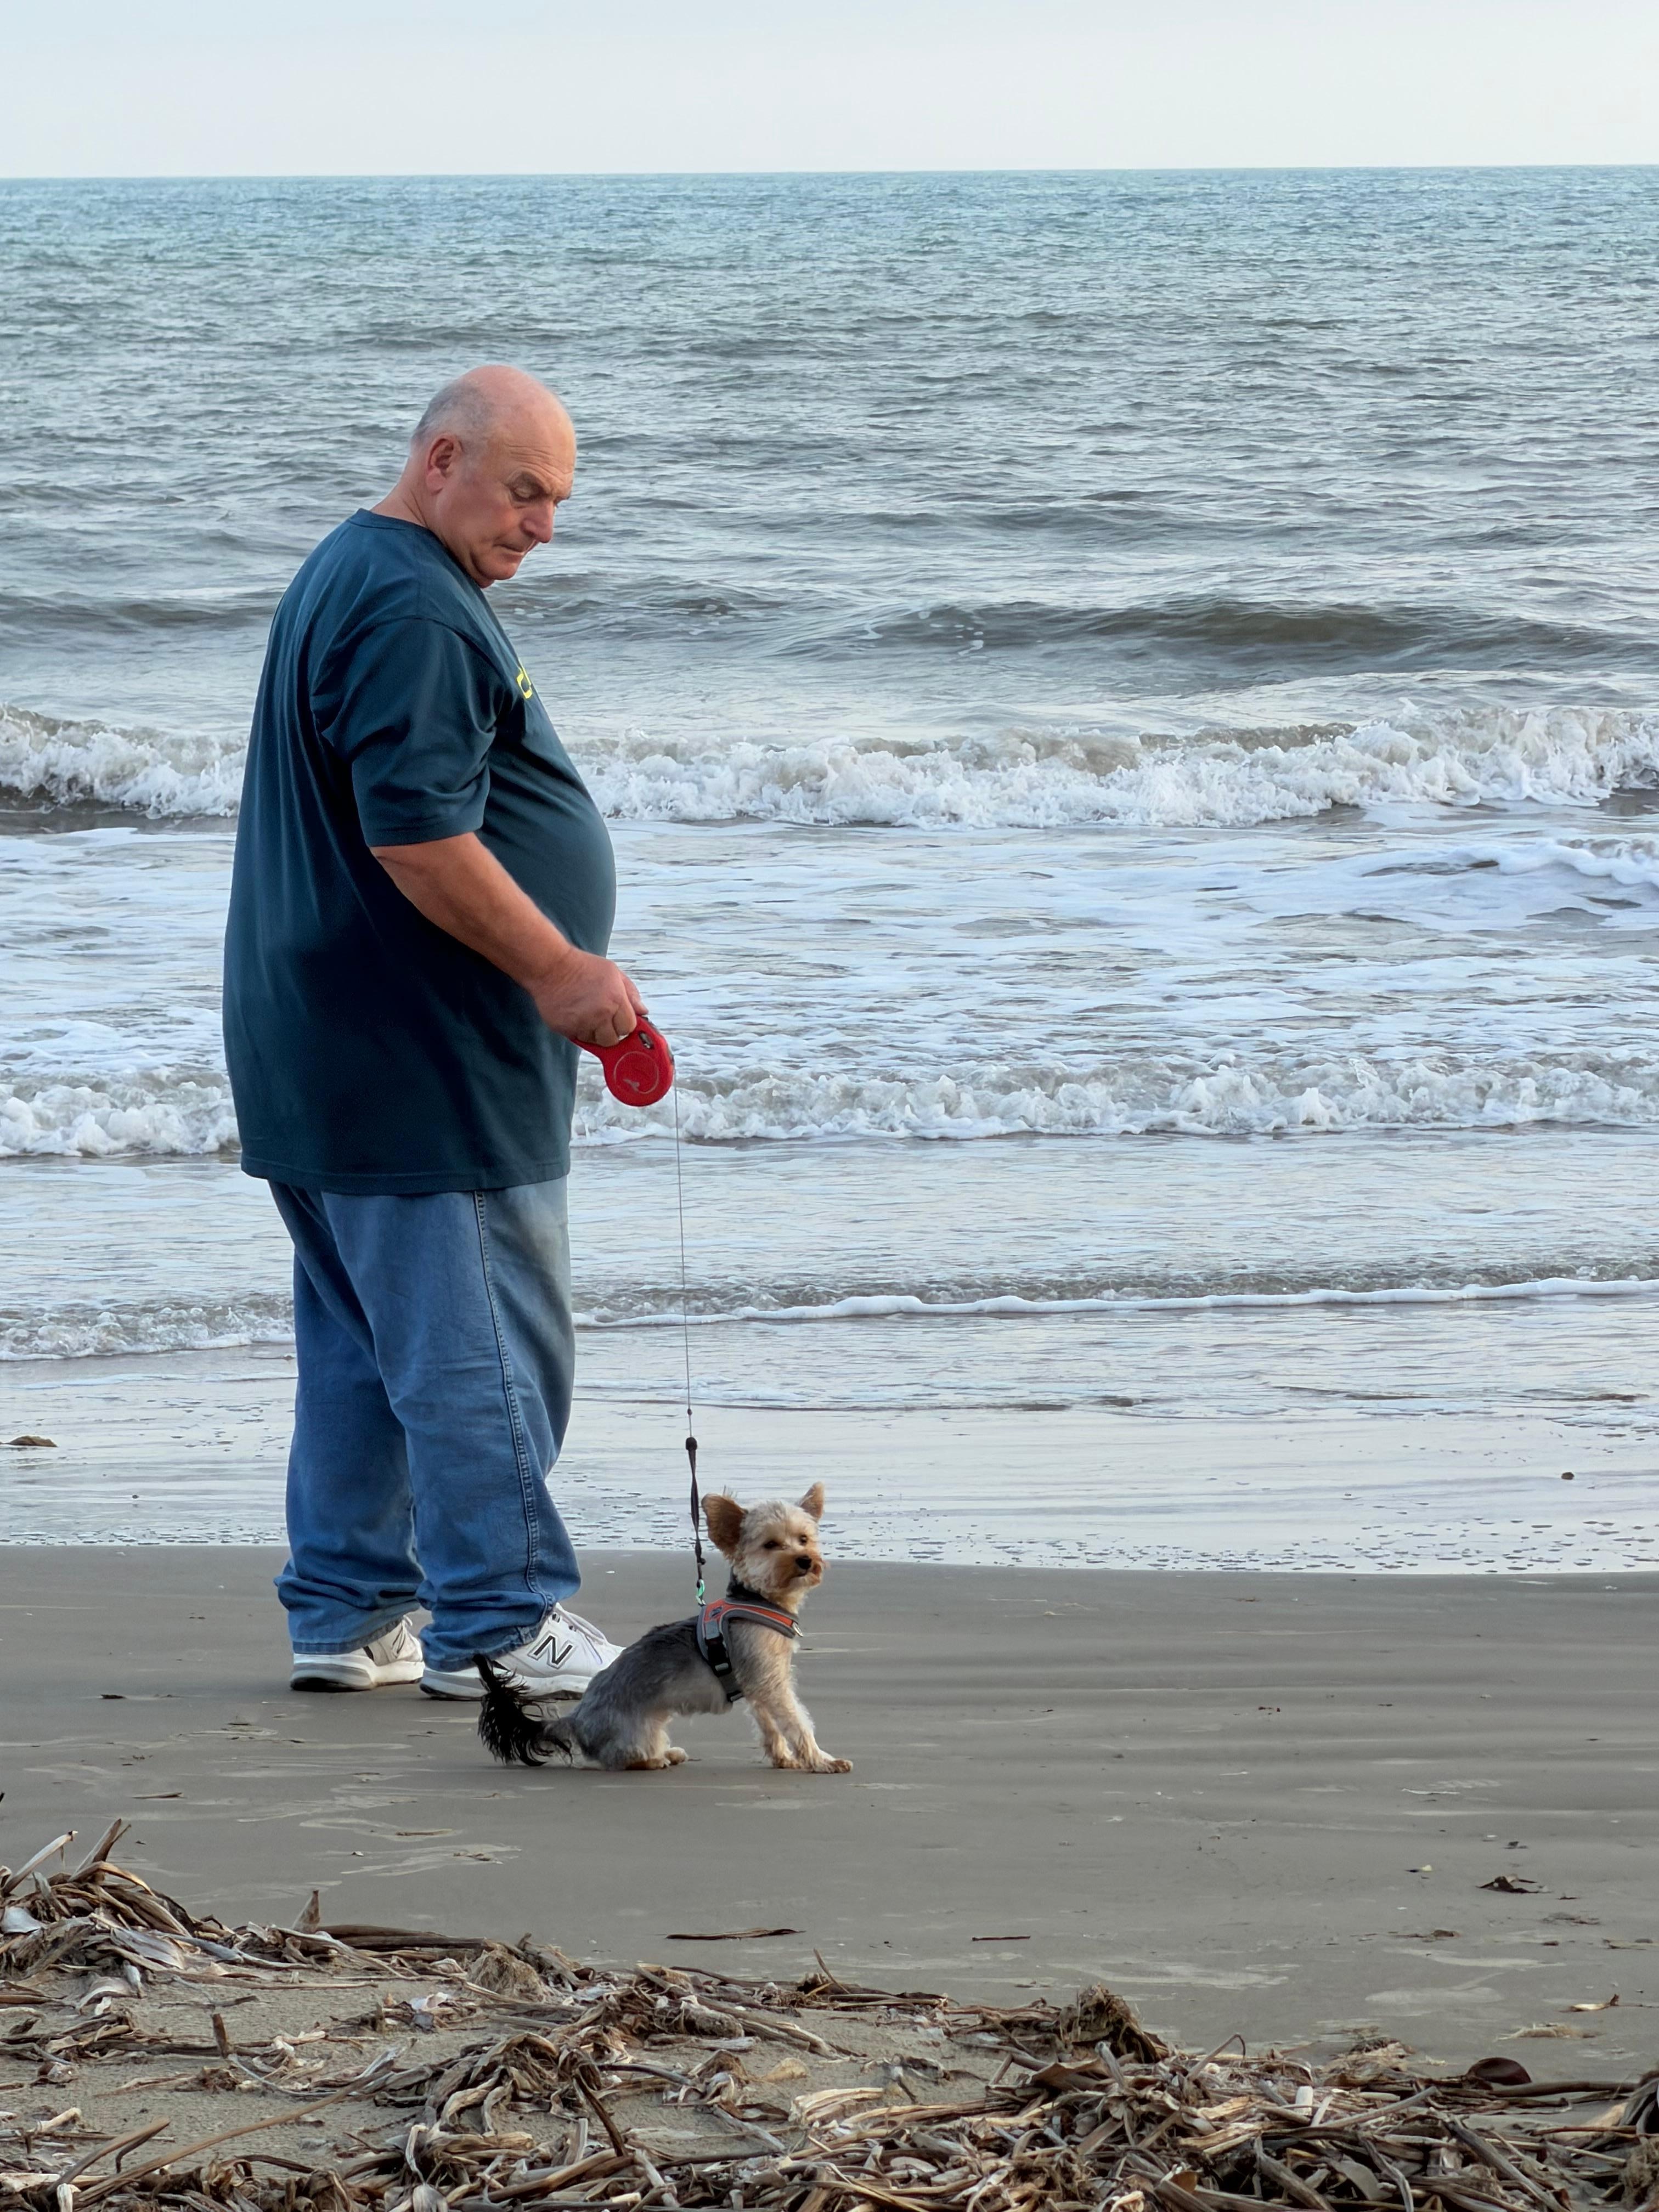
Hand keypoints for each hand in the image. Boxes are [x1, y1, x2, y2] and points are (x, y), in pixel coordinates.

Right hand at [527, 947, 645, 1047]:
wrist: (551, 966)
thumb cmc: (581, 966)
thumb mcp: (614, 973)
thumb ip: (631, 994)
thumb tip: (642, 1011)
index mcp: (616, 1001)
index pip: (629, 1028)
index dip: (624, 1024)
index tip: (619, 1020)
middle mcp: (600, 1015)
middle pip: (612, 1040)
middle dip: (610, 1032)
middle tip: (603, 1019)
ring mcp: (581, 1024)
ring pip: (594, 1041)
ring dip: (593, 1032)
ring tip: (587, 1015)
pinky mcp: (564, 1029)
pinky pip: (577, 1038)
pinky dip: (577, 1030)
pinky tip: (575, 1014)